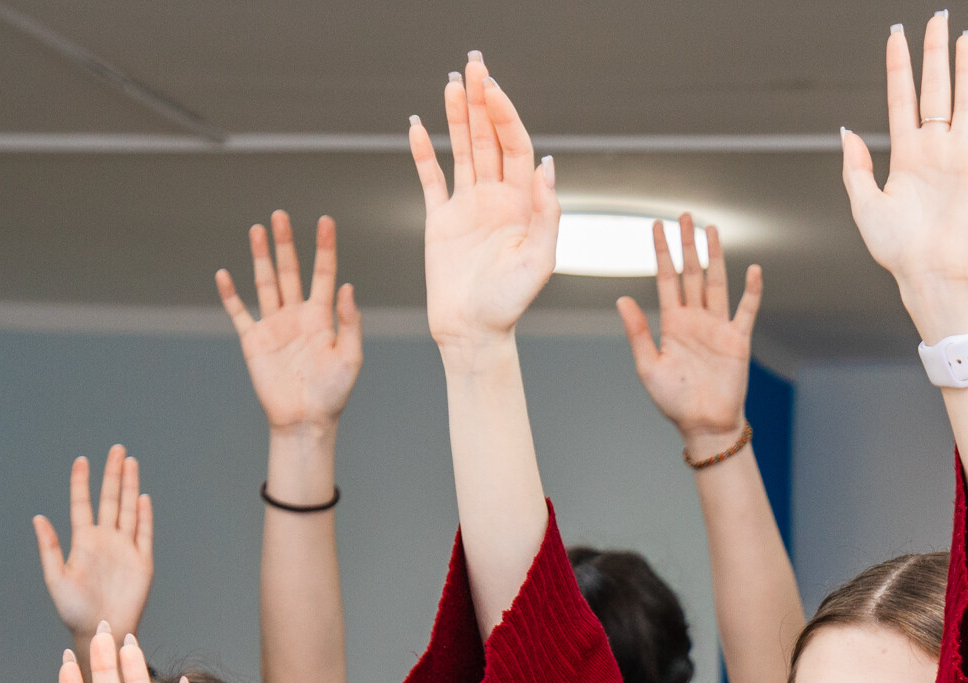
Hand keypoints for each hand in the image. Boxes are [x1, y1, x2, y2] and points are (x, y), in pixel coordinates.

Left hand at [33, 448, 155, 640]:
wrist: (101, 630)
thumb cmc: (74, 610)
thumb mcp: (56, 579)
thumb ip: (49, 548)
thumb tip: (38, 518)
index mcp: (84, 541)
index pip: (82, 503)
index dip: (82, 481)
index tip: (82, 460)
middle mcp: (105, 540)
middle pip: (110, 499)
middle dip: (113, 474)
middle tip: (116, 450)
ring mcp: (125, 549)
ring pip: (129, 510)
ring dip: (129, 486)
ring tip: (130, 462)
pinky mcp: (142, 562)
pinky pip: (144, 533)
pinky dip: (144, 516)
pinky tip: (142, 498)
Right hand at [217, 210, 363, 434]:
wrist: (305, 421)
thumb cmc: (333, 394)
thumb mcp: (350, 358)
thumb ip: (349, 322)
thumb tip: (346, 286)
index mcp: (321, 317)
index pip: (323, 274)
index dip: (324, 248)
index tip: (325, 221)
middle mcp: (296, 316)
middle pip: (290, 271)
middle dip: (285, 243)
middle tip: (280, 215)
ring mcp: (273, 326)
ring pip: (265, 283)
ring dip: (260, 257)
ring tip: (257, 229)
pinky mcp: (253, 342)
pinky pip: (239, 314)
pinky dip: (230, 295)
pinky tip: (224, 274)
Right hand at [411, 55, 558, 353]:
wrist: (472, 333)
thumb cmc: (510, 304)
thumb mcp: (539, 262)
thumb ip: (546, 214)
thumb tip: (549, 166)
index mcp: (523, 204)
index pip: (516, 147)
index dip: (505, 116)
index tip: (492, 90)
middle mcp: (497, 199)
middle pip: (490, 138)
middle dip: (483, 101)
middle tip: (475, 64)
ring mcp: (468, 207)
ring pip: (462, 150)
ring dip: (457, 116)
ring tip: (453, 82)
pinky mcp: (440, 220)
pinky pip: (431, 178)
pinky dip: (424, 152)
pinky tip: (419, 125)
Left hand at [617, 214, 760, 449]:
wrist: (703, 425)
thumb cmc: (674, 401)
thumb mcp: (648, 366)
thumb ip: (637, 332)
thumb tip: (622, 299)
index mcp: (672, 323)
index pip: (666, 279)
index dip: (661, 252)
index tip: (656, 226)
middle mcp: (695, 319)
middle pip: (692, 272)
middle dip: (687, 244)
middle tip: (684, 216)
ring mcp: (717, 327)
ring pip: (717, 282)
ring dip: (714, 256)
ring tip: (711, 230)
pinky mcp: (738, 340)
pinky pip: (746, 310)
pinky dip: (751, 290)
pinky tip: (752, 269)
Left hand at [842, 16, 967, 338]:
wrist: (930, 274)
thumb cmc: (897, 250)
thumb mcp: (864, 206)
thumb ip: (855, 167)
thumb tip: (846, 130)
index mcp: (904, 156)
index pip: (902, 98)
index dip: (899, 66)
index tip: (896, 35)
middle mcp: (934, 149)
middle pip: (935, 88)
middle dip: (934, 52)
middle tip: (937, 17)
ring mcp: (960, 154)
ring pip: (964, 97)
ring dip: (965, 66)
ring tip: (965, 34)